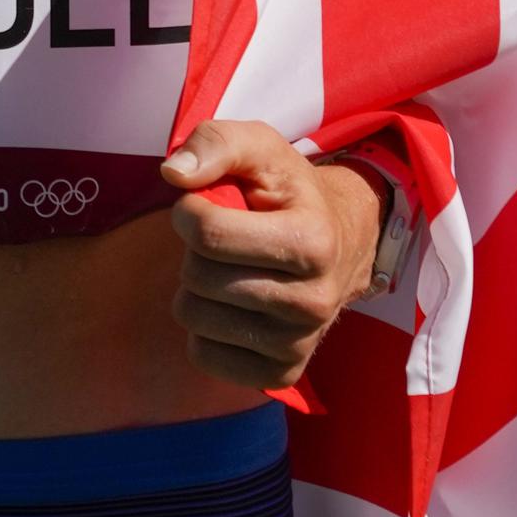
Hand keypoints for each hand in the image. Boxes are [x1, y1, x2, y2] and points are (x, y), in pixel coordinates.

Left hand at [161, 120, 386, 390]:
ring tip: (230, 270)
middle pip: (199, 276)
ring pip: (195, 317)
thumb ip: (216, 143)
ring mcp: (299, 343)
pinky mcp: (281, 373)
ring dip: (197, 288)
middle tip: (225, 240)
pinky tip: (232, 305)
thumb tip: (173, 173)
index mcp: (312, 241)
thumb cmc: (290, 192)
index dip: (188, 211)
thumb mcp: (261, 148)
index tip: (202, 203)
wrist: (343, 243)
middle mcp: (313, 300)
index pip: (208, 233)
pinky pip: (204, 356)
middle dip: (196, 250)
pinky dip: (204, 329)